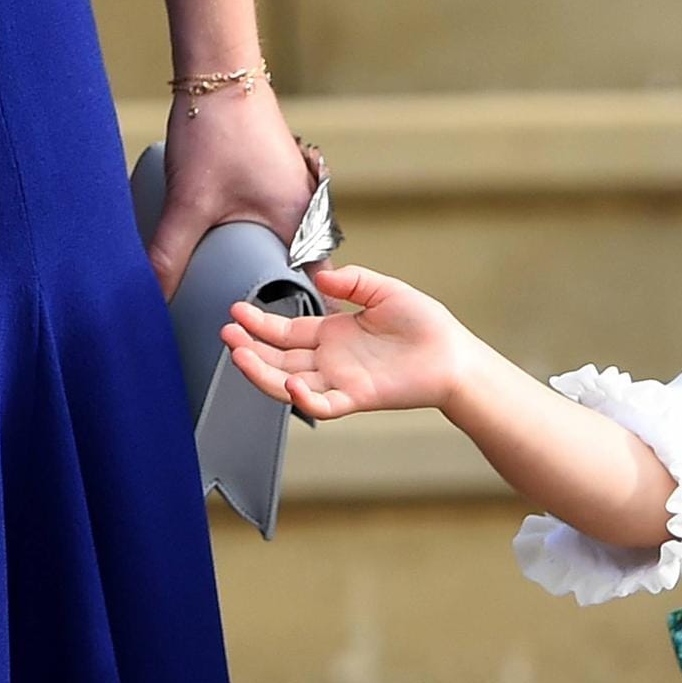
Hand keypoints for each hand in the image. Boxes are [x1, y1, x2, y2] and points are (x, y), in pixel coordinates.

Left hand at [148, 81, 314, 298]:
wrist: (222, 74)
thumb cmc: (218, 133)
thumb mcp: (190, 203)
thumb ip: (170, 253)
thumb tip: (150, 297)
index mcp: (304, 221)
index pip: (314, 283)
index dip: (297, 310)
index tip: (281, 335)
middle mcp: (311, 207)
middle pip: (301, 264)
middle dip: (277, 291)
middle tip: (253, 319)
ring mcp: (298, 189)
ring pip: (289, 241)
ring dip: (268, 261)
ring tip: (240, 286)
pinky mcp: (280, 176)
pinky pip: (279, 219)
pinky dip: (262, 235)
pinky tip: (235, 239)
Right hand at [220, 265, 470, 418]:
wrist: (454, 355)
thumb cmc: (426, 326)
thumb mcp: (385, 291)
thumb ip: (353, 282)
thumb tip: (322, 277)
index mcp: (334, 334)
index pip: (285, 331)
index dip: (259, 324)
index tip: (236, 311)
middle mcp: (331, 360)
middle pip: (277, 358)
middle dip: (249, 347)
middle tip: (227, 333)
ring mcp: (340, 380)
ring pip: (288, 383)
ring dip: (261, 371)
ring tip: (239, 354)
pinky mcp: (356, 397)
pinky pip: (321, 405)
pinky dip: (302, 399)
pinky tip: (288, 382)